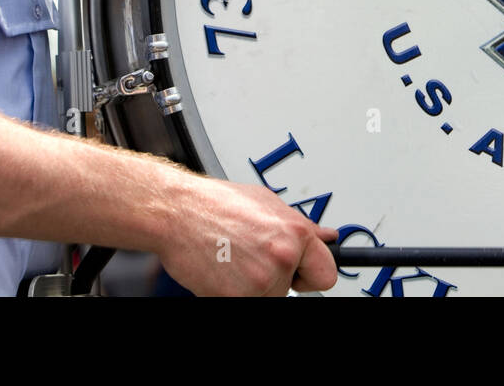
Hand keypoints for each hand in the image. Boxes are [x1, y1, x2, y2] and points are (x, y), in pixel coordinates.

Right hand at [152, 172, 338, 295]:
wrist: (177, 212)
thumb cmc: (216, 204)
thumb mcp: (267, 203)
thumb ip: (299, 225)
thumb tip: (326, 237)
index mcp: (294, 233)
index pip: (326, 274)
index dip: (311, 273)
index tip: (303, 273)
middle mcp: (281, 258)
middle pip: (291, 288)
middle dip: (277, 277)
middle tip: (252, 256)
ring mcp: (259, 282)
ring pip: (267, 296)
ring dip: (253, 285)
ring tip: (234, 257)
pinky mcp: (234, 299)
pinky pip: (243, 301)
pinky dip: (233, 291)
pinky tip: (223, 268)